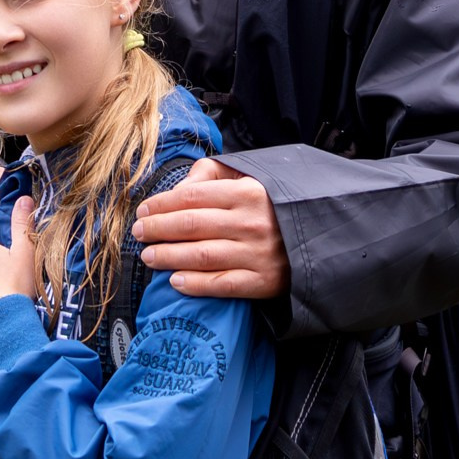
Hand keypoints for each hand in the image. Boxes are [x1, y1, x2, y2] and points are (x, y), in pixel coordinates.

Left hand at [135, 157, 290, 299]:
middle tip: (138, 233)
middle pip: (190, 225)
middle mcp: (251, 223)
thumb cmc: (272, 206)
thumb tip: (178, 188)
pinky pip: (221, 284)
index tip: (142, 210)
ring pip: (200, 256)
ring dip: (168, 256)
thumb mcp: (248, 178)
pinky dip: (195, 284)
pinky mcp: (263, 282)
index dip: (161, 204)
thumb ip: (211, 173)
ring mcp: (257, 254)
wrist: (320, 238)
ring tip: (148, 256)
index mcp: (247, 193)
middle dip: (157, 229)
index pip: (192, 196)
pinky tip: (174, 281)